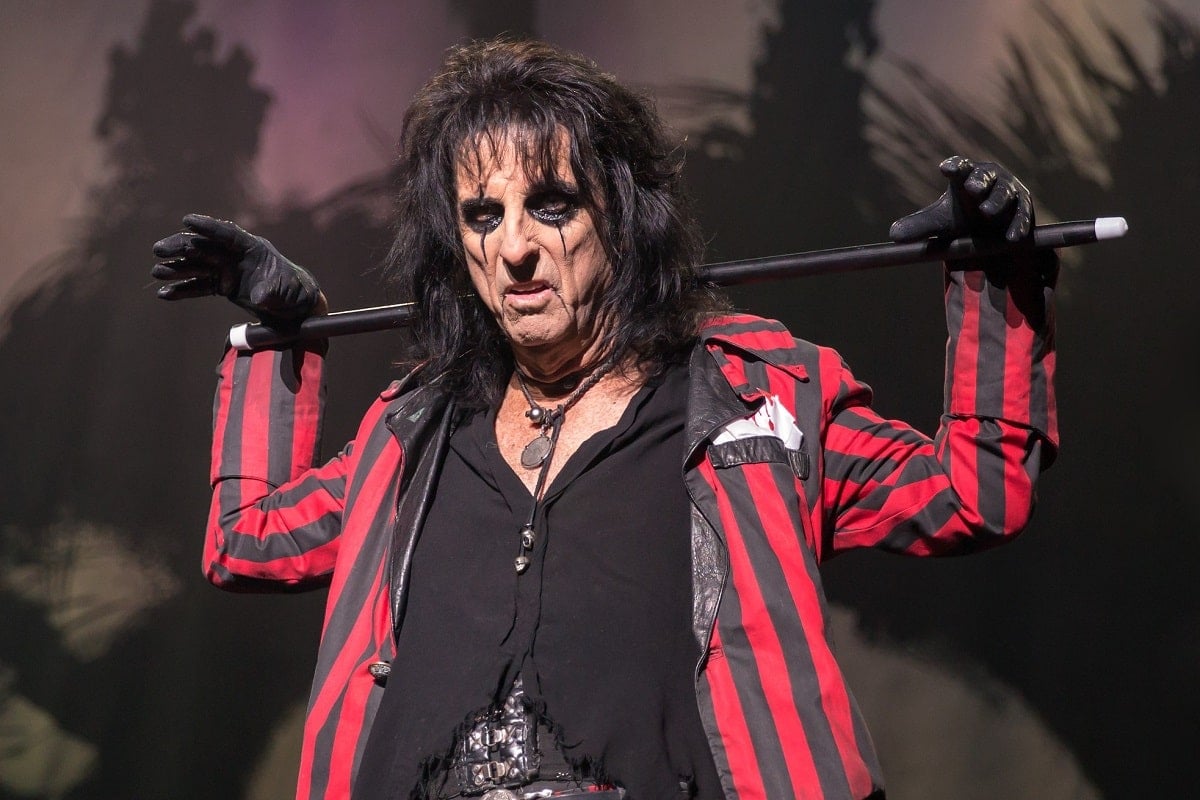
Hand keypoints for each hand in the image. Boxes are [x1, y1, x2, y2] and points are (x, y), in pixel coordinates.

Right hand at [152, 214, 322, 319]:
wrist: (295, 307)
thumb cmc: (294, 292)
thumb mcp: (287, 292)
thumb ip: (272, 291)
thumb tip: (261, 297)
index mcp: (253, 249)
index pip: (228, 234)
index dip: (208, 227)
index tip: (187, 221)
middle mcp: (236, 256)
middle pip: (205, 247)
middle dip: (181, 247)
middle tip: (158, 249)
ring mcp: (227, 270)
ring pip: (197, 266)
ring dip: (177, 268)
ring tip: (157, 272)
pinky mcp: (222, 286)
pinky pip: (199, 286)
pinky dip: (183, 290)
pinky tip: (165, 293)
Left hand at [888, 156, 1033, 243]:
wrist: (992, 230)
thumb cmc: (964, 218)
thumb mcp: (941, 223)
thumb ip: (919, 227)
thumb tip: (893, 235)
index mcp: (966, 177)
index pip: (960, 167)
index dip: (955, 167)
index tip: (946, 168)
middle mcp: (989, 178)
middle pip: (984, 176)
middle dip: (979, 181)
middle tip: (972, 189)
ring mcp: (1009, 190)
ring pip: (1004, 194)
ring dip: (996, 202)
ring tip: (986, 213)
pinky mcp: (1024, 206)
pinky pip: (1022, 214)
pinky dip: (1018, 224)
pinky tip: (1013, 237)